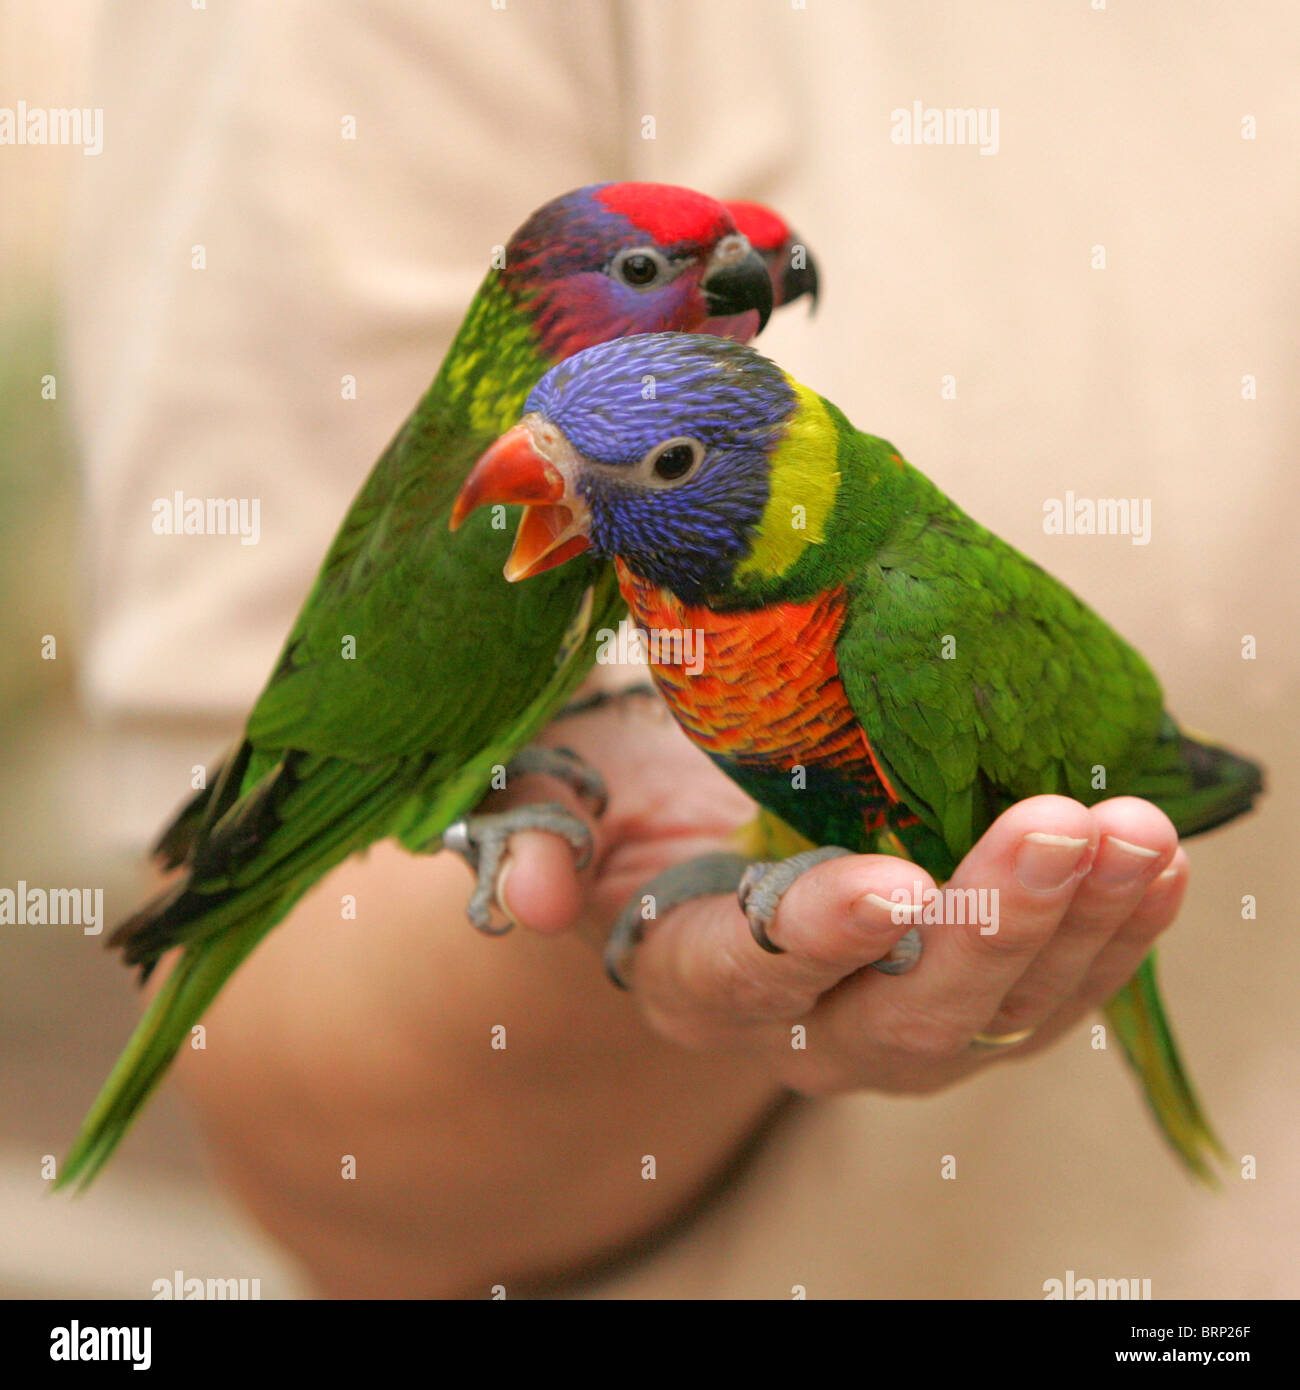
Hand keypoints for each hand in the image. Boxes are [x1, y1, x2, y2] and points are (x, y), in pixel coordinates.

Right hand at [163, 675, 1186, 1295]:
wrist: (701, 843)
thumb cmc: (631, 805)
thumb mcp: (558, 799)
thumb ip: (536, 837)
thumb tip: (536, 898)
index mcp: (694, 976)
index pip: (752, 973)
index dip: (816, 935)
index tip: (888, 885)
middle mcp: (800, 1028)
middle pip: (902, 1015)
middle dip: (986, 931)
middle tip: (1054, 828)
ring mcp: (894, 1023)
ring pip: (996, 1018)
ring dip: (1076, 932)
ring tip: (1132, 833)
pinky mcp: (968, 1000)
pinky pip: (1049, 994)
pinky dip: (1112, 935)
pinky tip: (1153, 861)